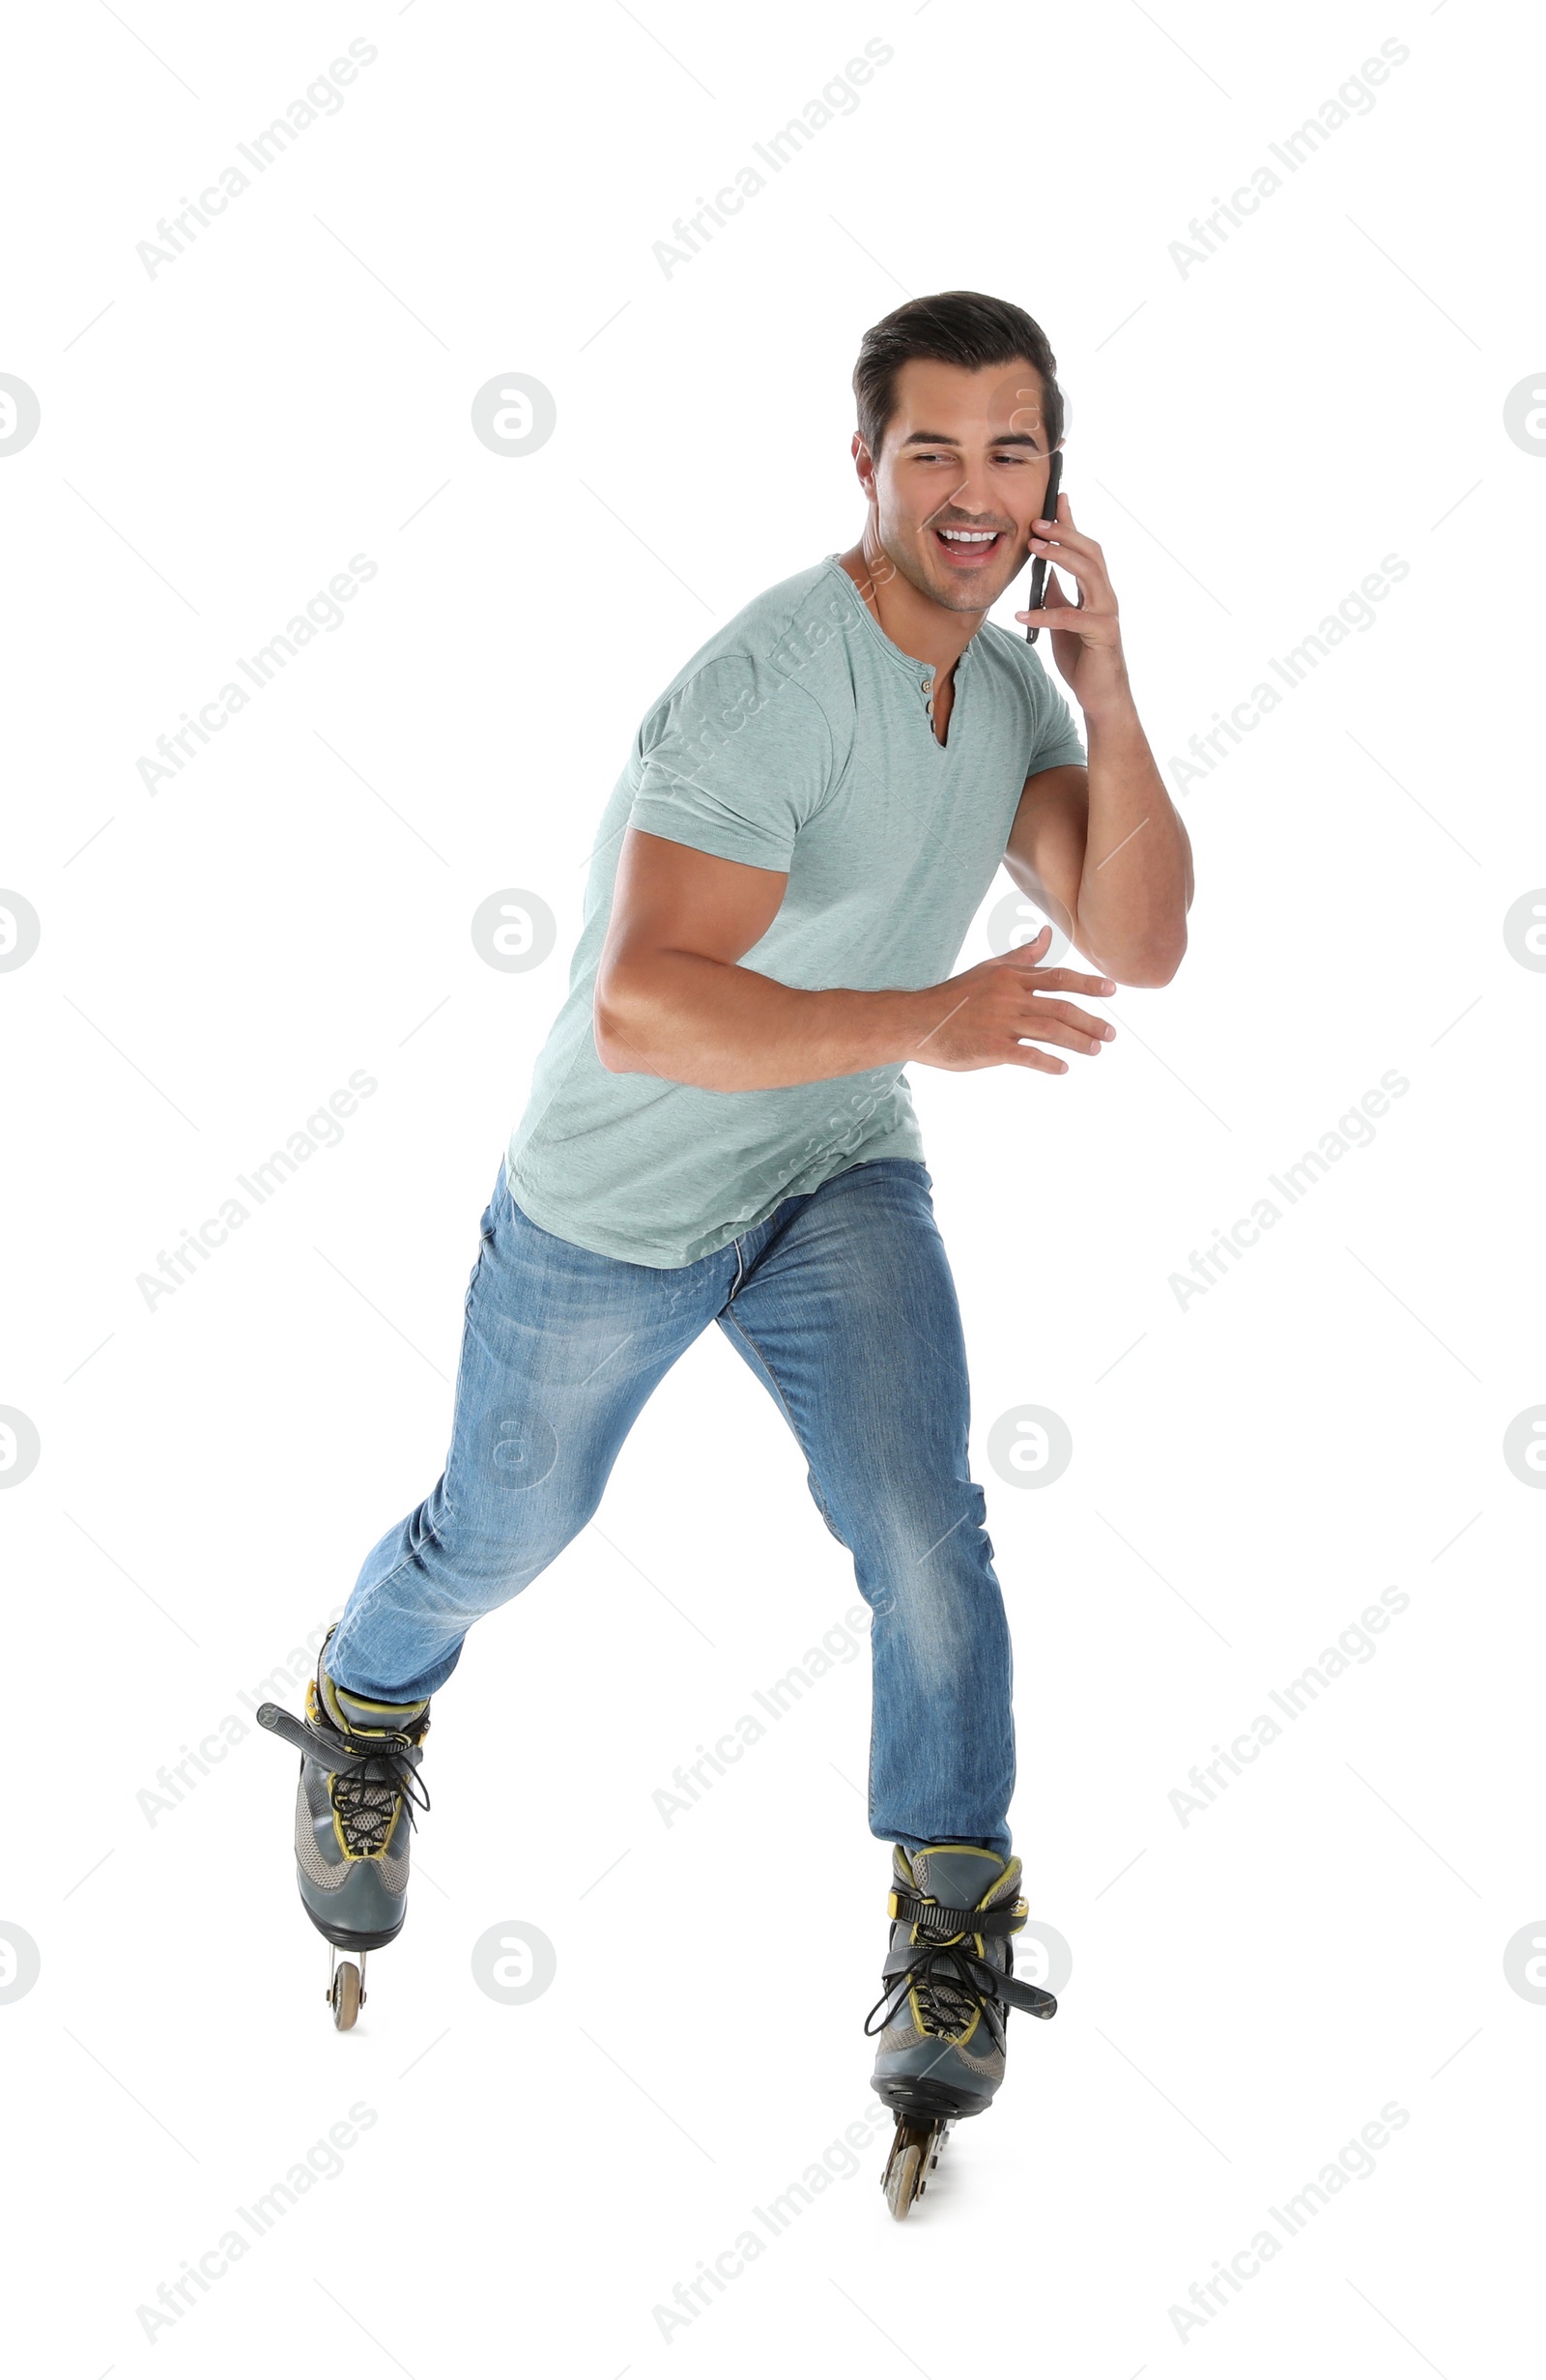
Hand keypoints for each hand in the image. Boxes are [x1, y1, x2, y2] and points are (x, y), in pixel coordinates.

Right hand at [908, 925, 1115, 1074]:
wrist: (917, 1023)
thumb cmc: (954, 997)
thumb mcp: (988, 970)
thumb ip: (1021, 956)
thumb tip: (1048, 935)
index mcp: (1011, 978)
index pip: (1059, 978)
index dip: (1088, 984)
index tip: (1112, 990)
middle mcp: (1010, 998)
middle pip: (1061, 1008)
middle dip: (1091, 1021)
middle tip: (1111, 1033)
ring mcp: (1001, 1023)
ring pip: (1051, 1031)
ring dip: (1078, 1041)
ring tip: (1095, 1050)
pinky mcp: (991, 1048)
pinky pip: (1028, 1055)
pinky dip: (1048, 1063)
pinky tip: (1062, 1069)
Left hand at [1013, 494, 1125, 708]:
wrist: (1101, 695)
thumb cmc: (1083, 656)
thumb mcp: (1064, 618)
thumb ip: (1058, 594)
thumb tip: (1043, 571)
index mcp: (1096, 590)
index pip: (1086, 547)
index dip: (1072, 522)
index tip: (1057, 498)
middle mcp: (1106, 596)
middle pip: (1091, 552)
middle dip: (1064, 533)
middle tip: (1036, 523)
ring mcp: (1107, 613)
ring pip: (1089, 573)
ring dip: (1060, 557)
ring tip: (1033, 548)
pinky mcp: (1103, 634)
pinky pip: (1072, 617)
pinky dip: (1045, 613)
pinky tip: (1022, 614)